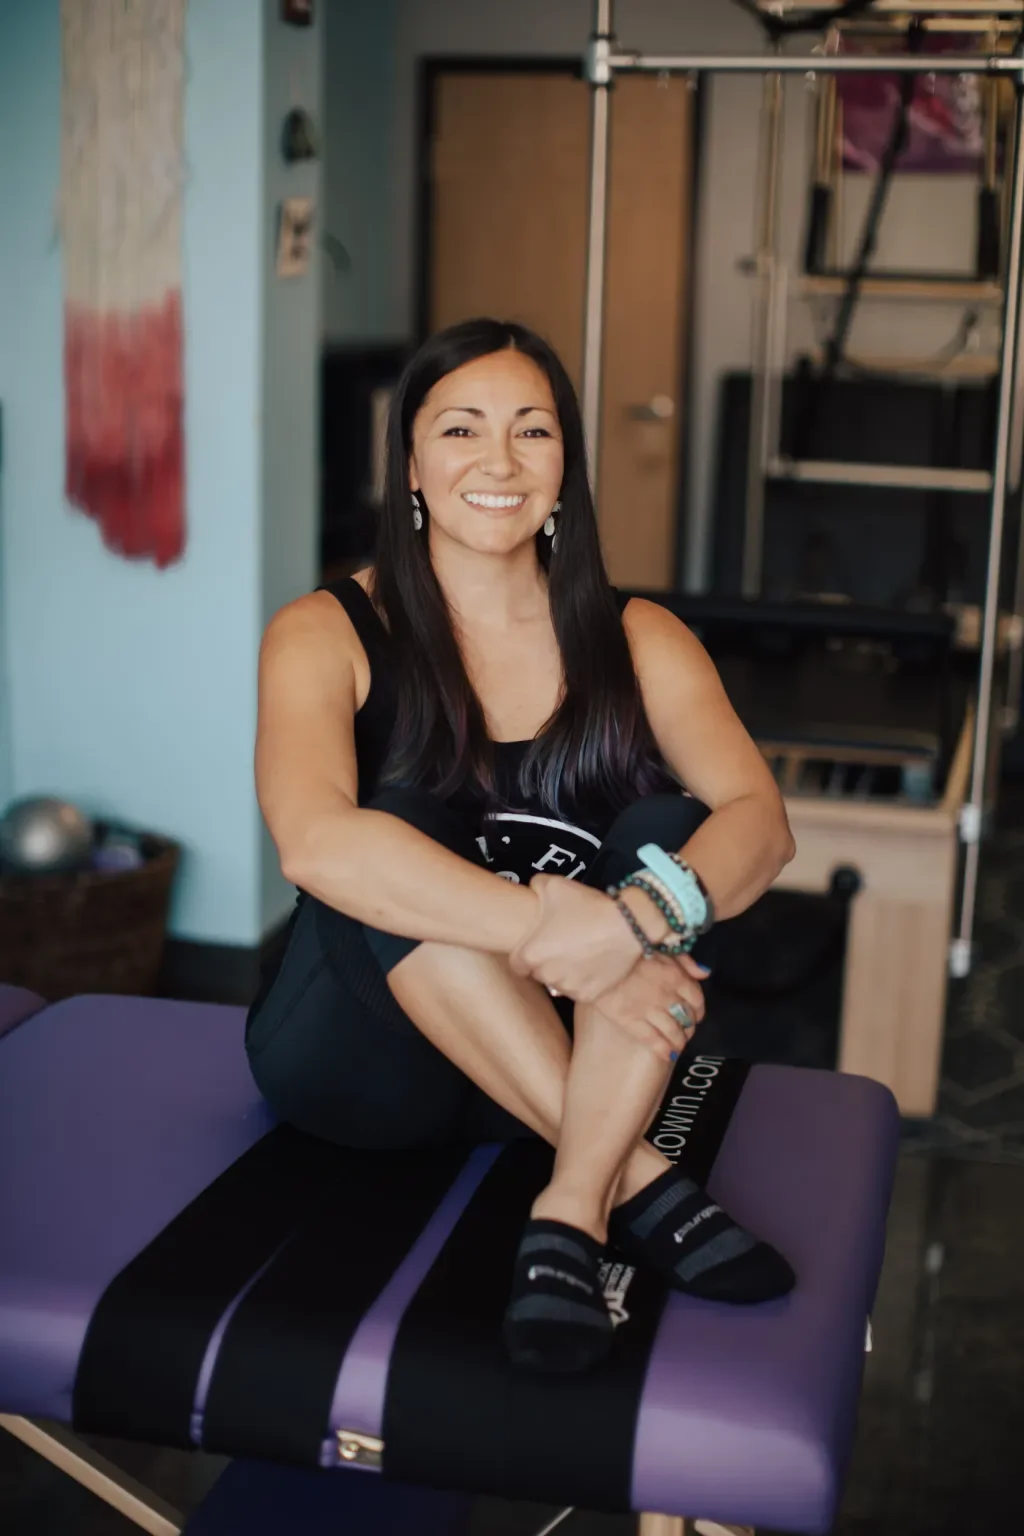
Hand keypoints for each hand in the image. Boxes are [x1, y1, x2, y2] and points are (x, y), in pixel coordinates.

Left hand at [509, 874, 648, 1001]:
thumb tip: (532, 889)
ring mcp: (569, 988)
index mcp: (531, 954)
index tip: (536, 946)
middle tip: (561, 946)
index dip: (525, 954)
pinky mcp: (589, 995)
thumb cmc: (588, 906)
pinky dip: (583, 980)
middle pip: (538, 973)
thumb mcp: (554, 885)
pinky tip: (592, 964)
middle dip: (546, 962)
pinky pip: (580, 990)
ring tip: (578, 954)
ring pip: (559, 983)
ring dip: (564, 973)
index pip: (517, 964)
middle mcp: (546, 975)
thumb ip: (535, 887)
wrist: (628, 925)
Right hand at [593, 954, 706, 1063]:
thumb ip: (684, 960)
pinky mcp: (630, 1021)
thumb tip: (704, 973)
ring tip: (679, 1044)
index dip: (699, 1010)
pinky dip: (663, 1050)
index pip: (696, 999)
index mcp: (674, 976)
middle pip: (686, 1018)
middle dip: (689, 1026)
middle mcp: (666, 996)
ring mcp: (648, 1010)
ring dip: (679, 1040)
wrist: (597, 960)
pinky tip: (668, 1056)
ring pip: (673, 1032)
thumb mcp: (660, 946)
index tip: (697, 1015)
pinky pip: (652, 1040)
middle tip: (686, 1030)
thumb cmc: (629, 950)